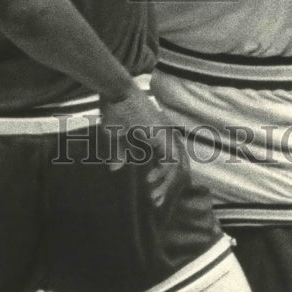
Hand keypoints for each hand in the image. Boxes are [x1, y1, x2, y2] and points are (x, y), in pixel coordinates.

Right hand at [100, 85, 189, 207]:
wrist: (115, 90)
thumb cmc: (114, 107)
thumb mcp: (115, 135)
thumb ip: (118, 151)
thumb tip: (115, 169)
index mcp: (157, 133)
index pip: (169, 159)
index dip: (164, 176)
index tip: (152, 192)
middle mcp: (166, 134)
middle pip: (177, 165)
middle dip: (168, 185)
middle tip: (156, 201)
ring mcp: (166, 134)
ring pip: (176, 166)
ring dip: (166, 183)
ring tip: (154, 197)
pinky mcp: (162, 135)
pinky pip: (170, 160)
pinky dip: (163, 173)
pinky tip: (150, 181)